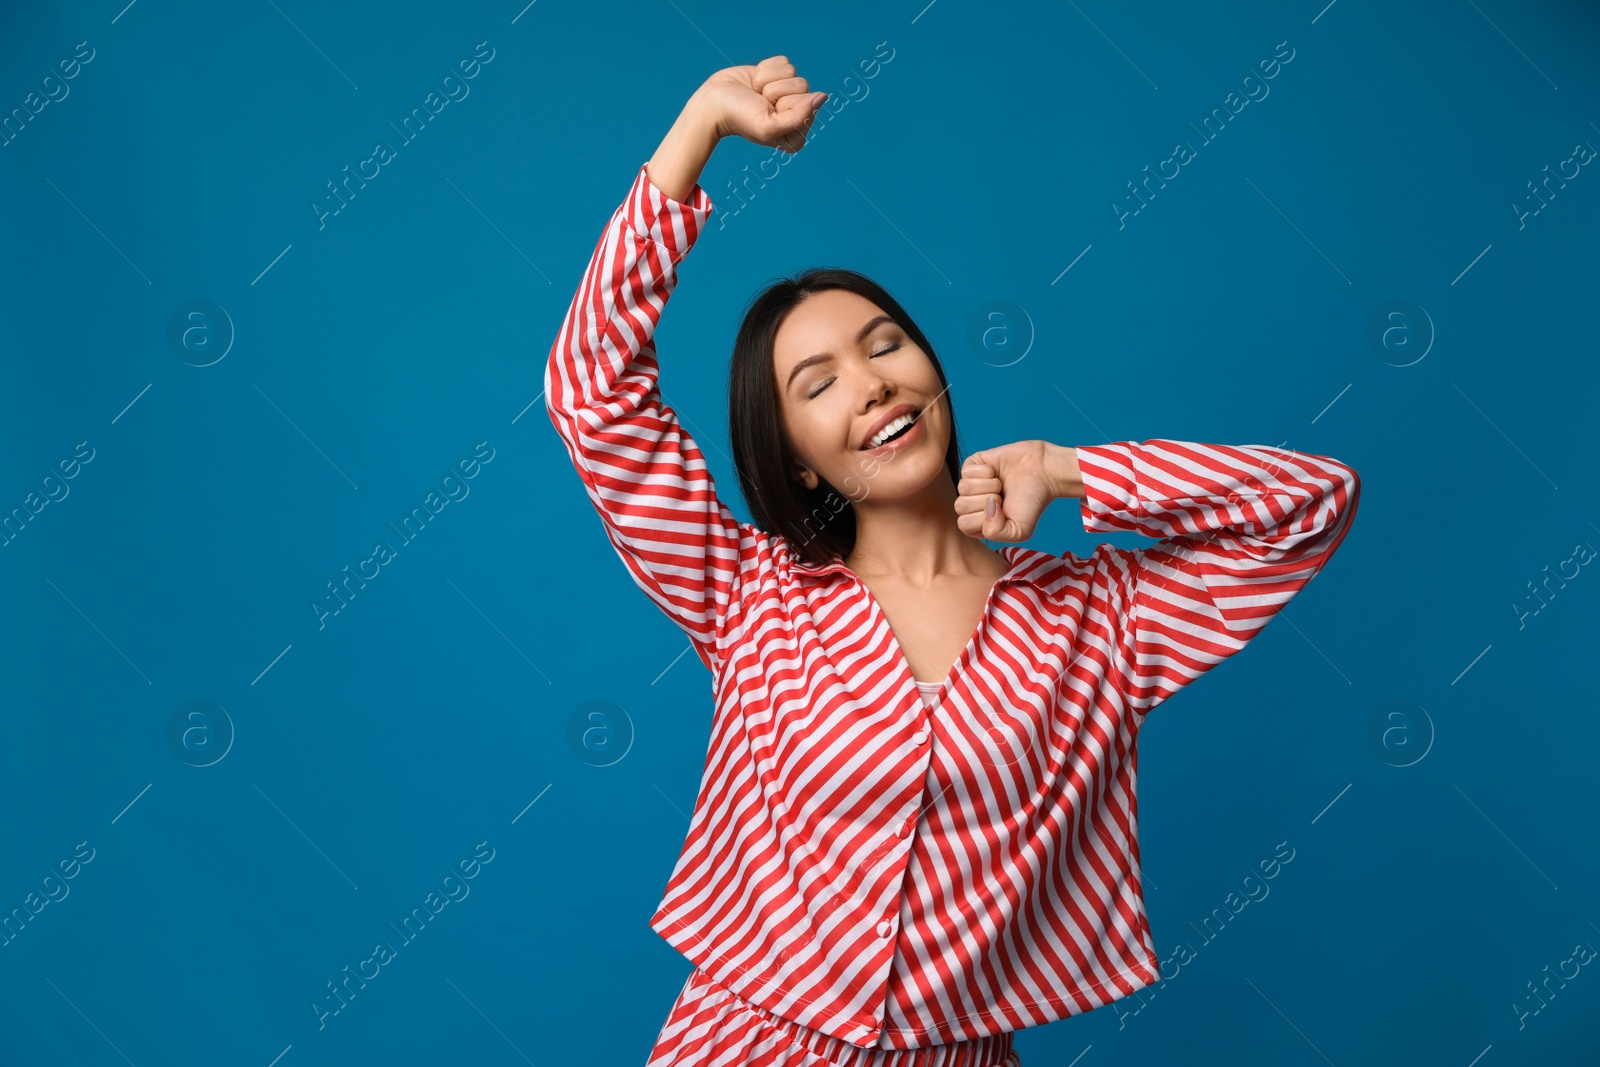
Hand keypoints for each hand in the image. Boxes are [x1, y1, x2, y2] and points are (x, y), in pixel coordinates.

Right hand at [695, 55, 827, 151]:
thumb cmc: (739, 118)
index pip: (809, 107)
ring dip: (769, 80)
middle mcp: (796, 113)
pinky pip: (784, 62)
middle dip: (777, 92)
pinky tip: (755, 83)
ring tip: (756, 94)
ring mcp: (787, 93)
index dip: (786, 106)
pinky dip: (766, 68)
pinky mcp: (778, 75)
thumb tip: (823, 96)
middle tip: (760, 103)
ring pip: (793, 72)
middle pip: (803, 87)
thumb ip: (800, 116)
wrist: (713, 102)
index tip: (769, 114)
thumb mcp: (769, 126)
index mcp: (796, 135)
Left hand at [955, 440, 1055, 542]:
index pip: (964, 524)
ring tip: (1000, 485)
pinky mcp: (973, 465)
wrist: (1044, 473)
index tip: (1002, 511)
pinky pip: (965, 470)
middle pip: (960, 506)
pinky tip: (996, 472)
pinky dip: (984, 471)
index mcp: (979, 523)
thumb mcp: (1019, 531)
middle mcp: (972, 504)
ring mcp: (972, 484)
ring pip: (963, 488)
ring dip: (987, 486)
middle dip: (986, 501)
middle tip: (1002, 497)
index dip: (984, 518)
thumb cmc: (1032, 502)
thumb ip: (996, 533)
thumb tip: (984, 511)